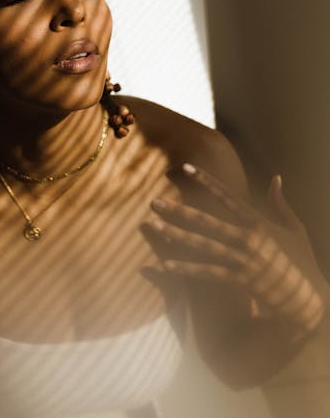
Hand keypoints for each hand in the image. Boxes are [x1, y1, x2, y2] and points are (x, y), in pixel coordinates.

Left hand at [144, 164, 326, 339]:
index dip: (206, 181)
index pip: (227, 195)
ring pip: (202, 245)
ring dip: (175, 235)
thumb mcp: (295, 227)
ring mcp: (243, 259)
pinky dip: (187, 268)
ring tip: (153, 226)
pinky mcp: (240, 279)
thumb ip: (281, 203)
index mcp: (259, 221)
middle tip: (154, 202)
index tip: (187, 168)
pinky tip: (166, 264)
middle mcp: (248, 237)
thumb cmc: (302, 259)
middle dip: (178, 210)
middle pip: (206, 220)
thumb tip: (277, 177)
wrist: (310, 296)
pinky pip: (208, 272)